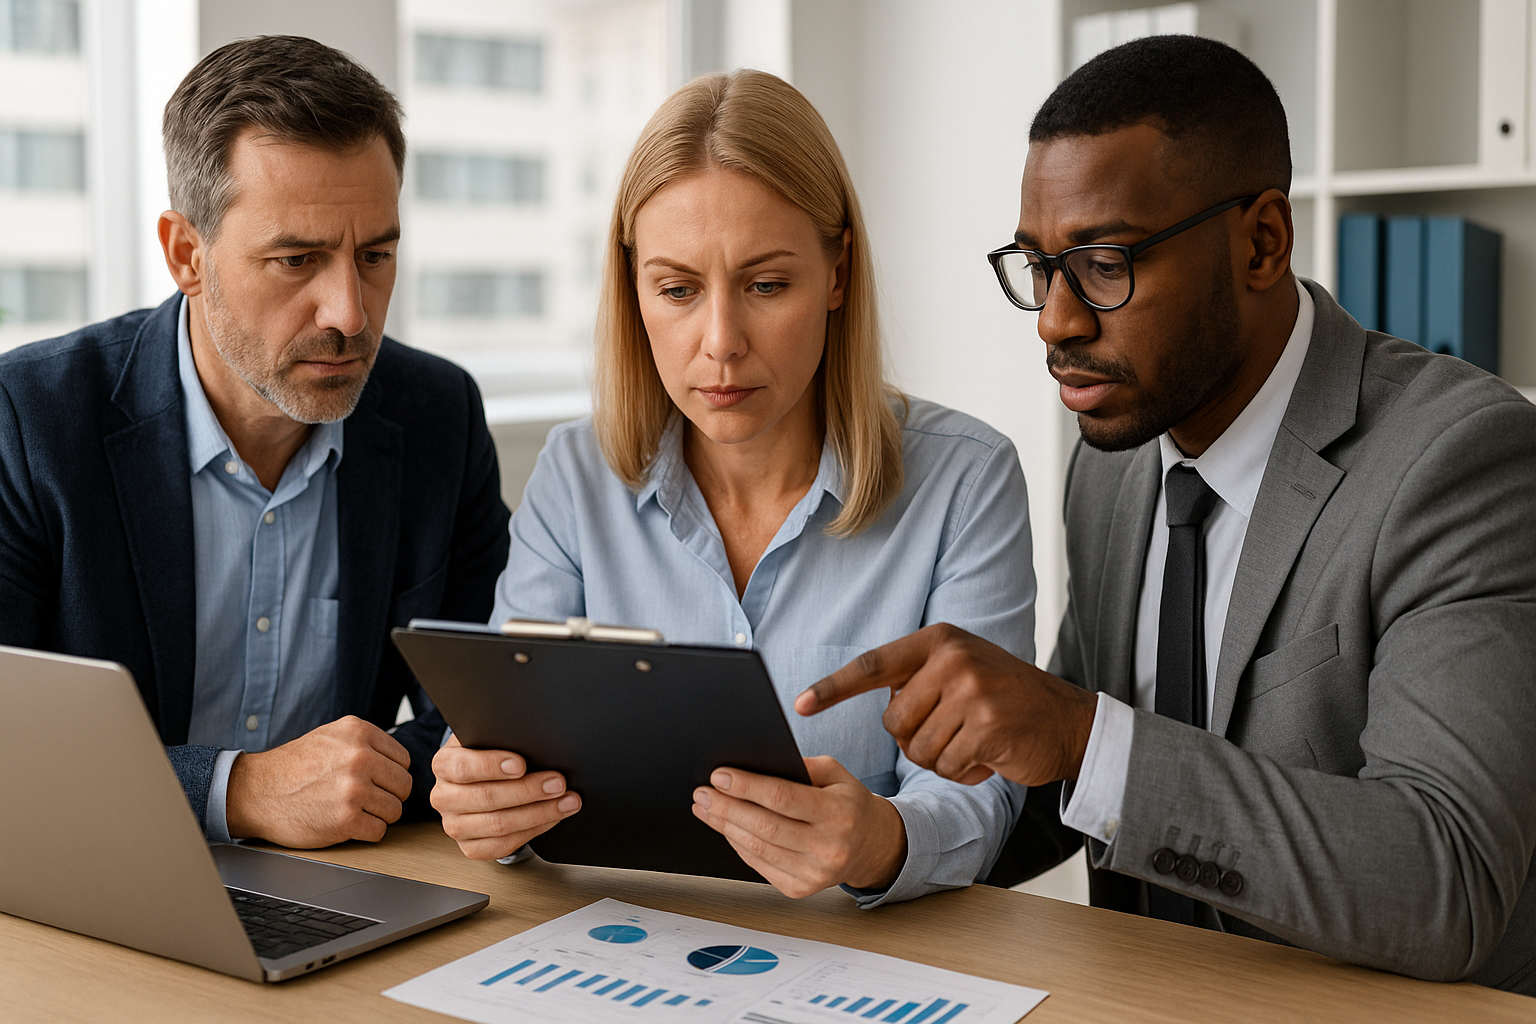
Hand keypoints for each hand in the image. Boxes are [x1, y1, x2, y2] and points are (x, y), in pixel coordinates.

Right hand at [225, 715, 411, 847]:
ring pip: (395, 810)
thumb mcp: (331, 736)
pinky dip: (366, 832)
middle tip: (367, 800)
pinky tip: (347, 824)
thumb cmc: (294, 767)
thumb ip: (366, 742)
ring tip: (355, 810)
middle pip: (404, 786)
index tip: (375, 781)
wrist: (256, 792)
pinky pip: (379, 831)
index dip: (391, 775)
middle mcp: (359, 757)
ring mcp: (353, 789)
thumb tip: (400, 762)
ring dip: (378, 816)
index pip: (403, 760)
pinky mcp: (346, 819)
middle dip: (389, 796)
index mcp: (358, 732)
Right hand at [431, 735, 580, 859]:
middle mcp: (444, 797)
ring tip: (567, 801)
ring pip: (498, 825)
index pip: (463, 767)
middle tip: (558, 782)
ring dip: (539, 813)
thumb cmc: (489, 754)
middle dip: (528, 790)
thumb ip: (502, 738)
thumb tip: (534, 739)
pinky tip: (553, 818)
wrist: (480, 779)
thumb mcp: (489, 738)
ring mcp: (455, 826)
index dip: (492, 766)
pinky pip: (502, 846)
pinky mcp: (470, 847)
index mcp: (444, 765)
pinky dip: (533, 831)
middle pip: (487, 798)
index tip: (521, 764)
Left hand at [691, 756, 906, 898]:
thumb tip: (752, 765)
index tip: (719, 775)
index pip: (783, 798)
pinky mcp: (800, 889)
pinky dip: (738, 845)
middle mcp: (829, 847)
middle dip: (726, 807)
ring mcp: (814, 874)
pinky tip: (726, 828)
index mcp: (839, 813)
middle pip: (764, 826)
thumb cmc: (848, 803)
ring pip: (757, 848)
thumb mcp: (835, 774)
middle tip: (702, 792)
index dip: (747, 786)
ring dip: (725, 826)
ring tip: (705, 808)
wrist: (871, 846)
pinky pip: (759, 865)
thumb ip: (800, 767)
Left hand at [794, 623, 1097, 786]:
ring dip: (941, 758)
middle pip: (893, 720)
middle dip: (915, 738)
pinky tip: (987, 756)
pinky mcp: (988, 727)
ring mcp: (973, 692)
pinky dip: (962, 771)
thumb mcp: (961, 669)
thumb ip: (919, 677)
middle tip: (952, 731)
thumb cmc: (1004, 698)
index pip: (873, 665)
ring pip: (917, 748)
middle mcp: (953, 659)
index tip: (799, 705)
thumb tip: (873, 698)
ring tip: (972, 742)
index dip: (833, 688)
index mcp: (939, 640)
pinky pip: (946, 766)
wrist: (1068, 720)